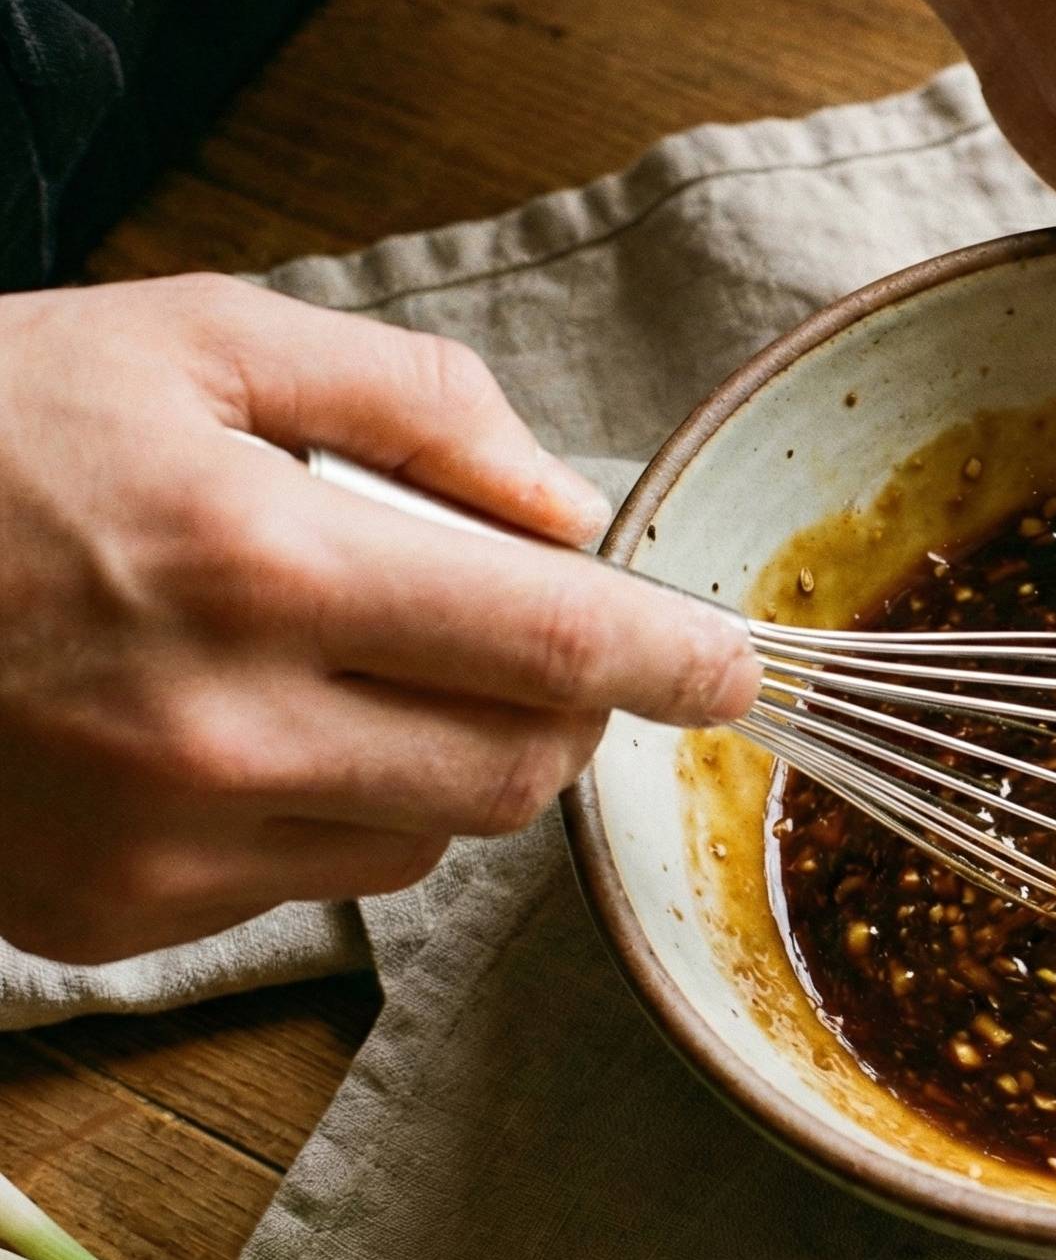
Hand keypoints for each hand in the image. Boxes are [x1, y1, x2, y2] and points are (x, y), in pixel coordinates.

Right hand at [0, 276, 758, 963]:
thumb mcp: (196, 340)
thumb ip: (413, 406)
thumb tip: (570, 507)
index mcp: (262, 562)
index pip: (557, 643)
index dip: (679, 661)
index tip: (740, 670)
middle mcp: (224, 731)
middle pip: (520, 771)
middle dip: (566, 711)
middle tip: (529, 640)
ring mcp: (163, 845)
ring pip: (430, 838)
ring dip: (450, 758)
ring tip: (347, 660)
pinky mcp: (111, 919)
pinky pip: (316, 883)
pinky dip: (334, 810)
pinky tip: (242, 727)